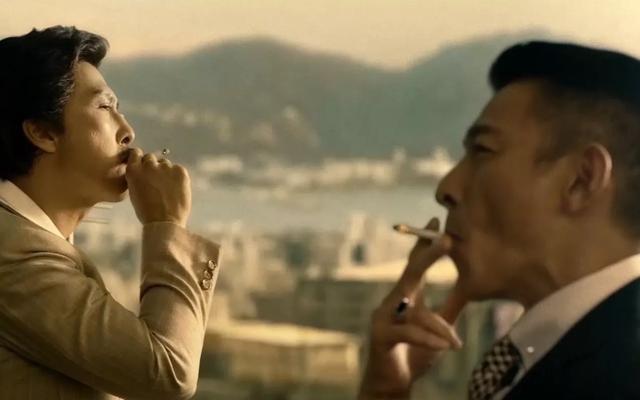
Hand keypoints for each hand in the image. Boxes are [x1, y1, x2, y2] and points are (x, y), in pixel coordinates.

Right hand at [125, 148, 191, 227]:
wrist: (165, 221)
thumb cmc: (147, 212)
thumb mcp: (134, 192)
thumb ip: (138, 178)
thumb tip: (143, 172)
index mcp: (134, 171)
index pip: (136, 153)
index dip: (139, 159)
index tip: (142, 165)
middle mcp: (148, 165)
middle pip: (151, 158)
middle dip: (152, 166)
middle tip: (156, 181)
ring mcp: (165, 167)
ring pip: (165, 164)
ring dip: (165, 172)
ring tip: (167, 188)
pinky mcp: (180, 171)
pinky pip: (178, 169)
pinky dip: (177, 176)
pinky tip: (176, 189)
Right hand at [358, 218, 467, 399]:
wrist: (392, 383)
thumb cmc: (413, 353)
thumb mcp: (436, 331)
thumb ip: (447, 311)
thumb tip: (469, 291)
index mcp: (406, 297)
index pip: (415, 265)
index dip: (424, 244)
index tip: (435, 222)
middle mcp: (392, 302)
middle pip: (410, 274)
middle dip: (427, 256)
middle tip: (446, 239)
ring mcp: (383, 318)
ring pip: (416, 311)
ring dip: (438, 328)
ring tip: (454, 344)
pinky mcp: (381, 336)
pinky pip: (409, 331)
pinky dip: (429, 338)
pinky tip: (445, 347)